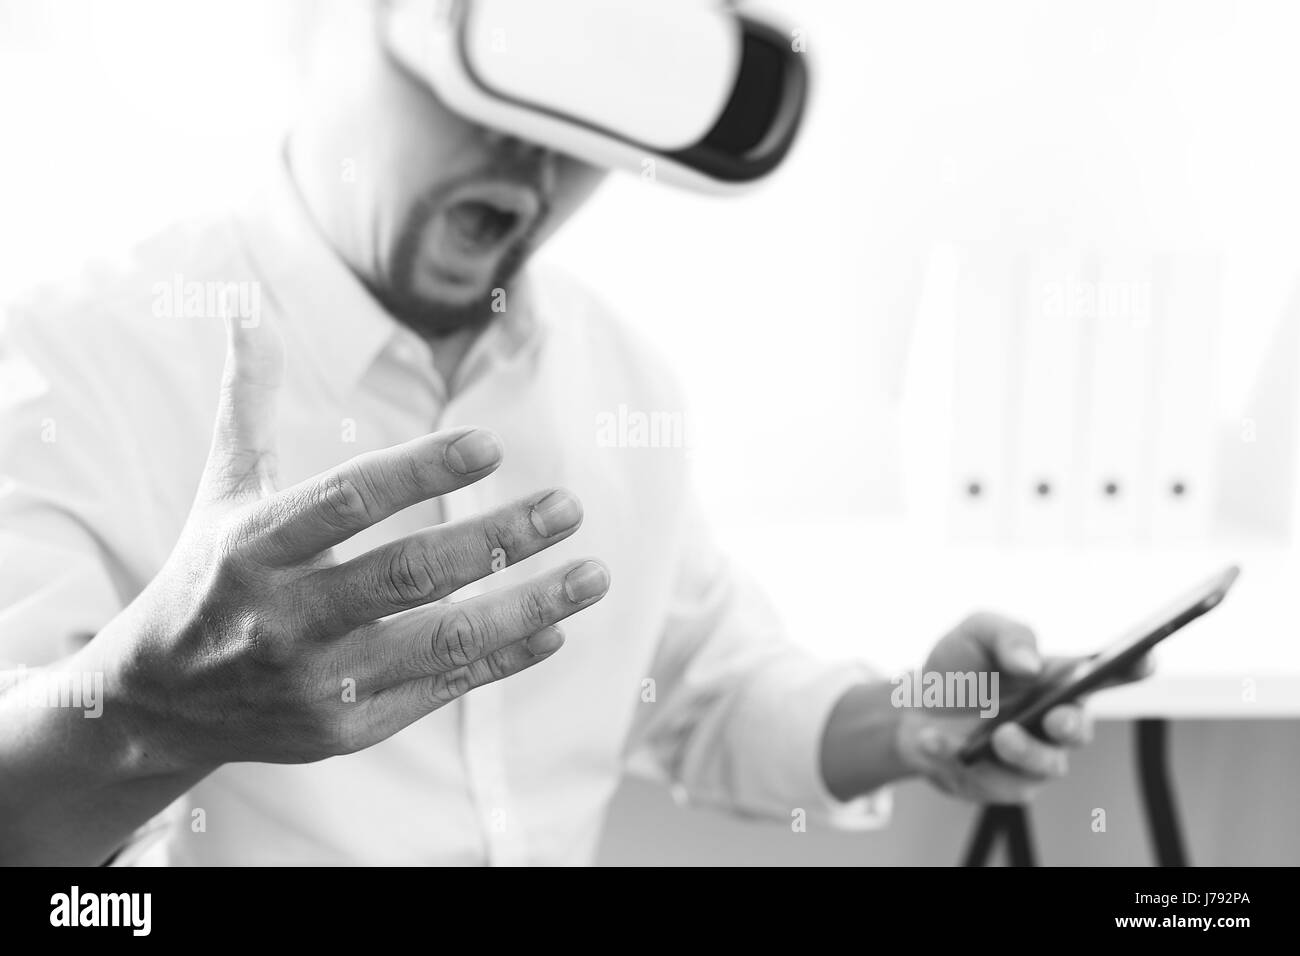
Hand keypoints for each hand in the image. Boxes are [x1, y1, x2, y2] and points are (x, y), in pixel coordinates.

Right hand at [86, 317, 609, 774]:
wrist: (160, 703)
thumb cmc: (211, 575)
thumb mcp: (224, 490)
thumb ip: (248, 402)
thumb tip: (247, 308)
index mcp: (255, 546)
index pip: (348, 500)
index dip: (420, 472)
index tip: (491, 444)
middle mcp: (285, 617)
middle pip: (410, 573)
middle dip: (499, 538)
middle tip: (570, 506)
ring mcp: (318, 681)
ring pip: (441, 641)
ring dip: (528, 605)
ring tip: (594, 575)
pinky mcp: (345, 730)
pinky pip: (439, 690)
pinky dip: (502, 660)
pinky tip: (554, 629)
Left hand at [895, 612, 1151, 803]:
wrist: (914, 708)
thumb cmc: (959, 668)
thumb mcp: (977, 633)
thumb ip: (1008, 635)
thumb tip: (1031, 664)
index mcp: (1060, 680)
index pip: (1109, 675)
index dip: (1134, 667)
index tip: (1144, 657)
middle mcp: (1054, 722)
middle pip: (1079, 730)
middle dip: (1072, 725)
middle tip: (1055, 717)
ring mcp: (1032, 758)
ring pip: (1045, 765)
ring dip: (1023, 750)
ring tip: (999, 735)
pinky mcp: (1002, 785)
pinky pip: (987, 779)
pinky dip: (955, 756)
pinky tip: (932, 739)